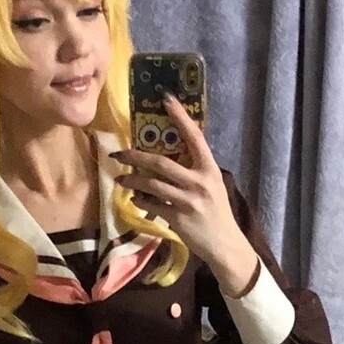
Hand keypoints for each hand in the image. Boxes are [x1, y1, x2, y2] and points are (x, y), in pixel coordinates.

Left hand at [111, 95, 258, 295]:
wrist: (225, 244)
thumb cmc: (217, 213)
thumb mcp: (212, 185)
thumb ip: (194, 170)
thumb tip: (169, 156)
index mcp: (209, 169)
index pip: (194, 136)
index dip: (180, 116)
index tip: (165, 98)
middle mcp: (200, 182)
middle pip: (162, 163)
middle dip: (136, 156)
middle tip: (118, 152)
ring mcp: (188, 201)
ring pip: (152, 185)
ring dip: (133, 180)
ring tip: (121, 178)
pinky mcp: (179, 219)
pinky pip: (153, 205)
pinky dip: (141, 200)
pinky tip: (135, 198)